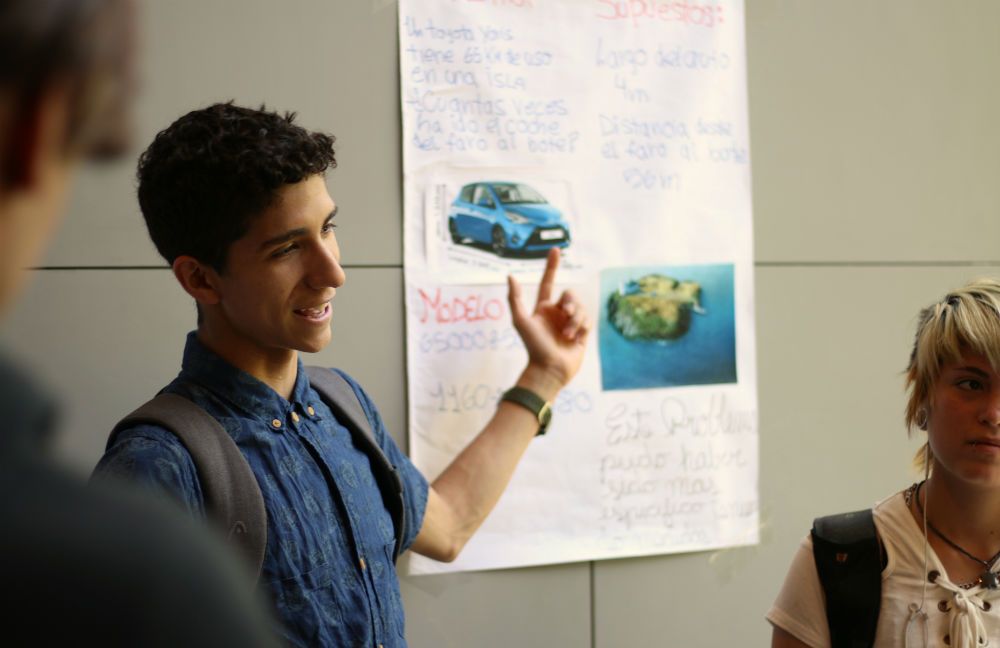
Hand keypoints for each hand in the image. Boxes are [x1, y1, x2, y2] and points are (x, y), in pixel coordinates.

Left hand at [507, 248, 589, 399]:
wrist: (550, 369)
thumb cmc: (533, 346)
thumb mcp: (521, 321)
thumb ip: (514, 299)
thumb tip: (510, 276)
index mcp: (543, 308)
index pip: (548, 282)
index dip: (552, 266)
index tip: (555, 250)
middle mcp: (557, 313)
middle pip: (570, 294)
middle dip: (570, 302)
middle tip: (565, 312)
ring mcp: (570, 322)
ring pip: (580, 307)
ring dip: (575, 319)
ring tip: (567, 335)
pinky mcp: (582, 333)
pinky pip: (588, 319)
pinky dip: (582, 327)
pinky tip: (575, 339)